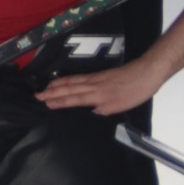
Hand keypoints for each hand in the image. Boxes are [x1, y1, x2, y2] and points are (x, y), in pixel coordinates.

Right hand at [36, 60, 166, 116]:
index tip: (45, 104)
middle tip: (37, 96)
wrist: (146, 72)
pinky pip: (77, 78)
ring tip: (44, 89)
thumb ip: (104, 109)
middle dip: (52, 92)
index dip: (60, 102)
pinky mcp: (98, 75)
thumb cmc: (136, 91)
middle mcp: (92, 85)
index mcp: (98, 95)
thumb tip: (90, 112)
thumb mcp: (122, 105)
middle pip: (68, 89)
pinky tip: (62, 81)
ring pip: (71, 82)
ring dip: (56, 85)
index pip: (74, 99)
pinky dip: (66, 79)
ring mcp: (94, 79)